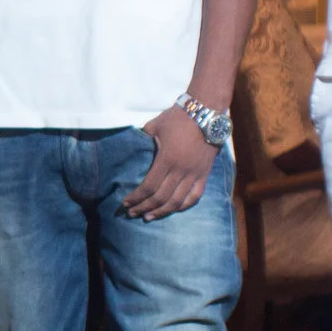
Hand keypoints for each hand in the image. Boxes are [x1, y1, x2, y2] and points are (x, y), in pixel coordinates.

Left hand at [121, 105, 219, 220]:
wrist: (206, 113)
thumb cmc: (177, 118)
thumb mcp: (154, 126)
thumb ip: (143, 139)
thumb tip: (133, 149)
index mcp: (166, 160)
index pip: (149, 186)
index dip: (136, 197)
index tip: (126, 203)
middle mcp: (181, 171)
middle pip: (161, 198)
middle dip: (144, 208)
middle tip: (132, 213)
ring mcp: (194, 174)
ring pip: (177, 201)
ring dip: (161, 212)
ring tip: (149, 217)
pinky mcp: (205, 174)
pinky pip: (195, 196)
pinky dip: (183, 206)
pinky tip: (173, 210)